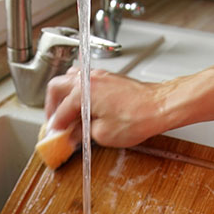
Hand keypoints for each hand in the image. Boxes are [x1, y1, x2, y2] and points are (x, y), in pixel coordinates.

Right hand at [43, 67, 169, 147]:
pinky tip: (84, 106)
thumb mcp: (103, 134)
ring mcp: (99, 76)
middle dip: (52, 105)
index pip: (60, 112)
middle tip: (54, 122)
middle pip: (57, 87)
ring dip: (65, 95)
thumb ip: (82, 133)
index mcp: (82, 92)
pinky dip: (80, 93)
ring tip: (66, 112)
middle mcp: (88, 80)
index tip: (55, 136)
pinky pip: (86, 81)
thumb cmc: (139, 117)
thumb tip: (74, 135)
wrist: (161, 106)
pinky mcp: (110, 78)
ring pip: (71, 79)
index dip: (55, 127)